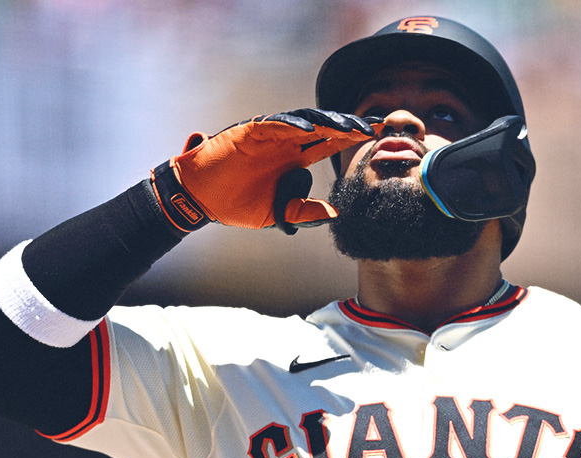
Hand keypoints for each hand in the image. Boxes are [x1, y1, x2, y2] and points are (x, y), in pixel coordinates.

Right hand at [150, 109, 381, 230]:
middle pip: (324, 127)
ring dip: (329, 123)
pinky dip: (291, 125)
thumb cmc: (237, 204)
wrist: (202, 200)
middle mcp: (286, 142)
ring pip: (304, 121)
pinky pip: (273, 124)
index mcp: (295, 157)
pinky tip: (310, 129)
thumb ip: (306, 210)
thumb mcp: (279, 212)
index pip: (330, 142)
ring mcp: (268, 135)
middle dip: (351, 126)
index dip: (353, 137)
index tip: (379, 137)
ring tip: (352, 128)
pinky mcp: (248, 132)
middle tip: (378, 128)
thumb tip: (336, 214)